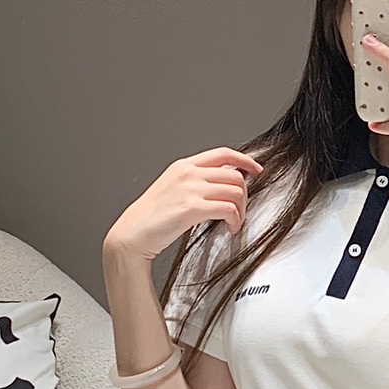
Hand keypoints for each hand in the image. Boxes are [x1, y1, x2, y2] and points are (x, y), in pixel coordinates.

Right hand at [103, 146, 262, 262]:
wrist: (132, 235)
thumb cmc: (151, 218)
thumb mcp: (173, 189)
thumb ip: (195, 183)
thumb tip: (221, 186)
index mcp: (183, 166)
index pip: (223, 153)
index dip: (245, 160)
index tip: (257, 170)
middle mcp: (188, 174)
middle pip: (235, 175)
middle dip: (245, 195)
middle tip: (240, 211)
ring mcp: (189, 189)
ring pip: (236, 192)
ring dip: (241, 211)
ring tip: (234, 223)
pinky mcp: (191, 208)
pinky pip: (228, 209)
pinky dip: (235, 220)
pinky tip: (230, 228)